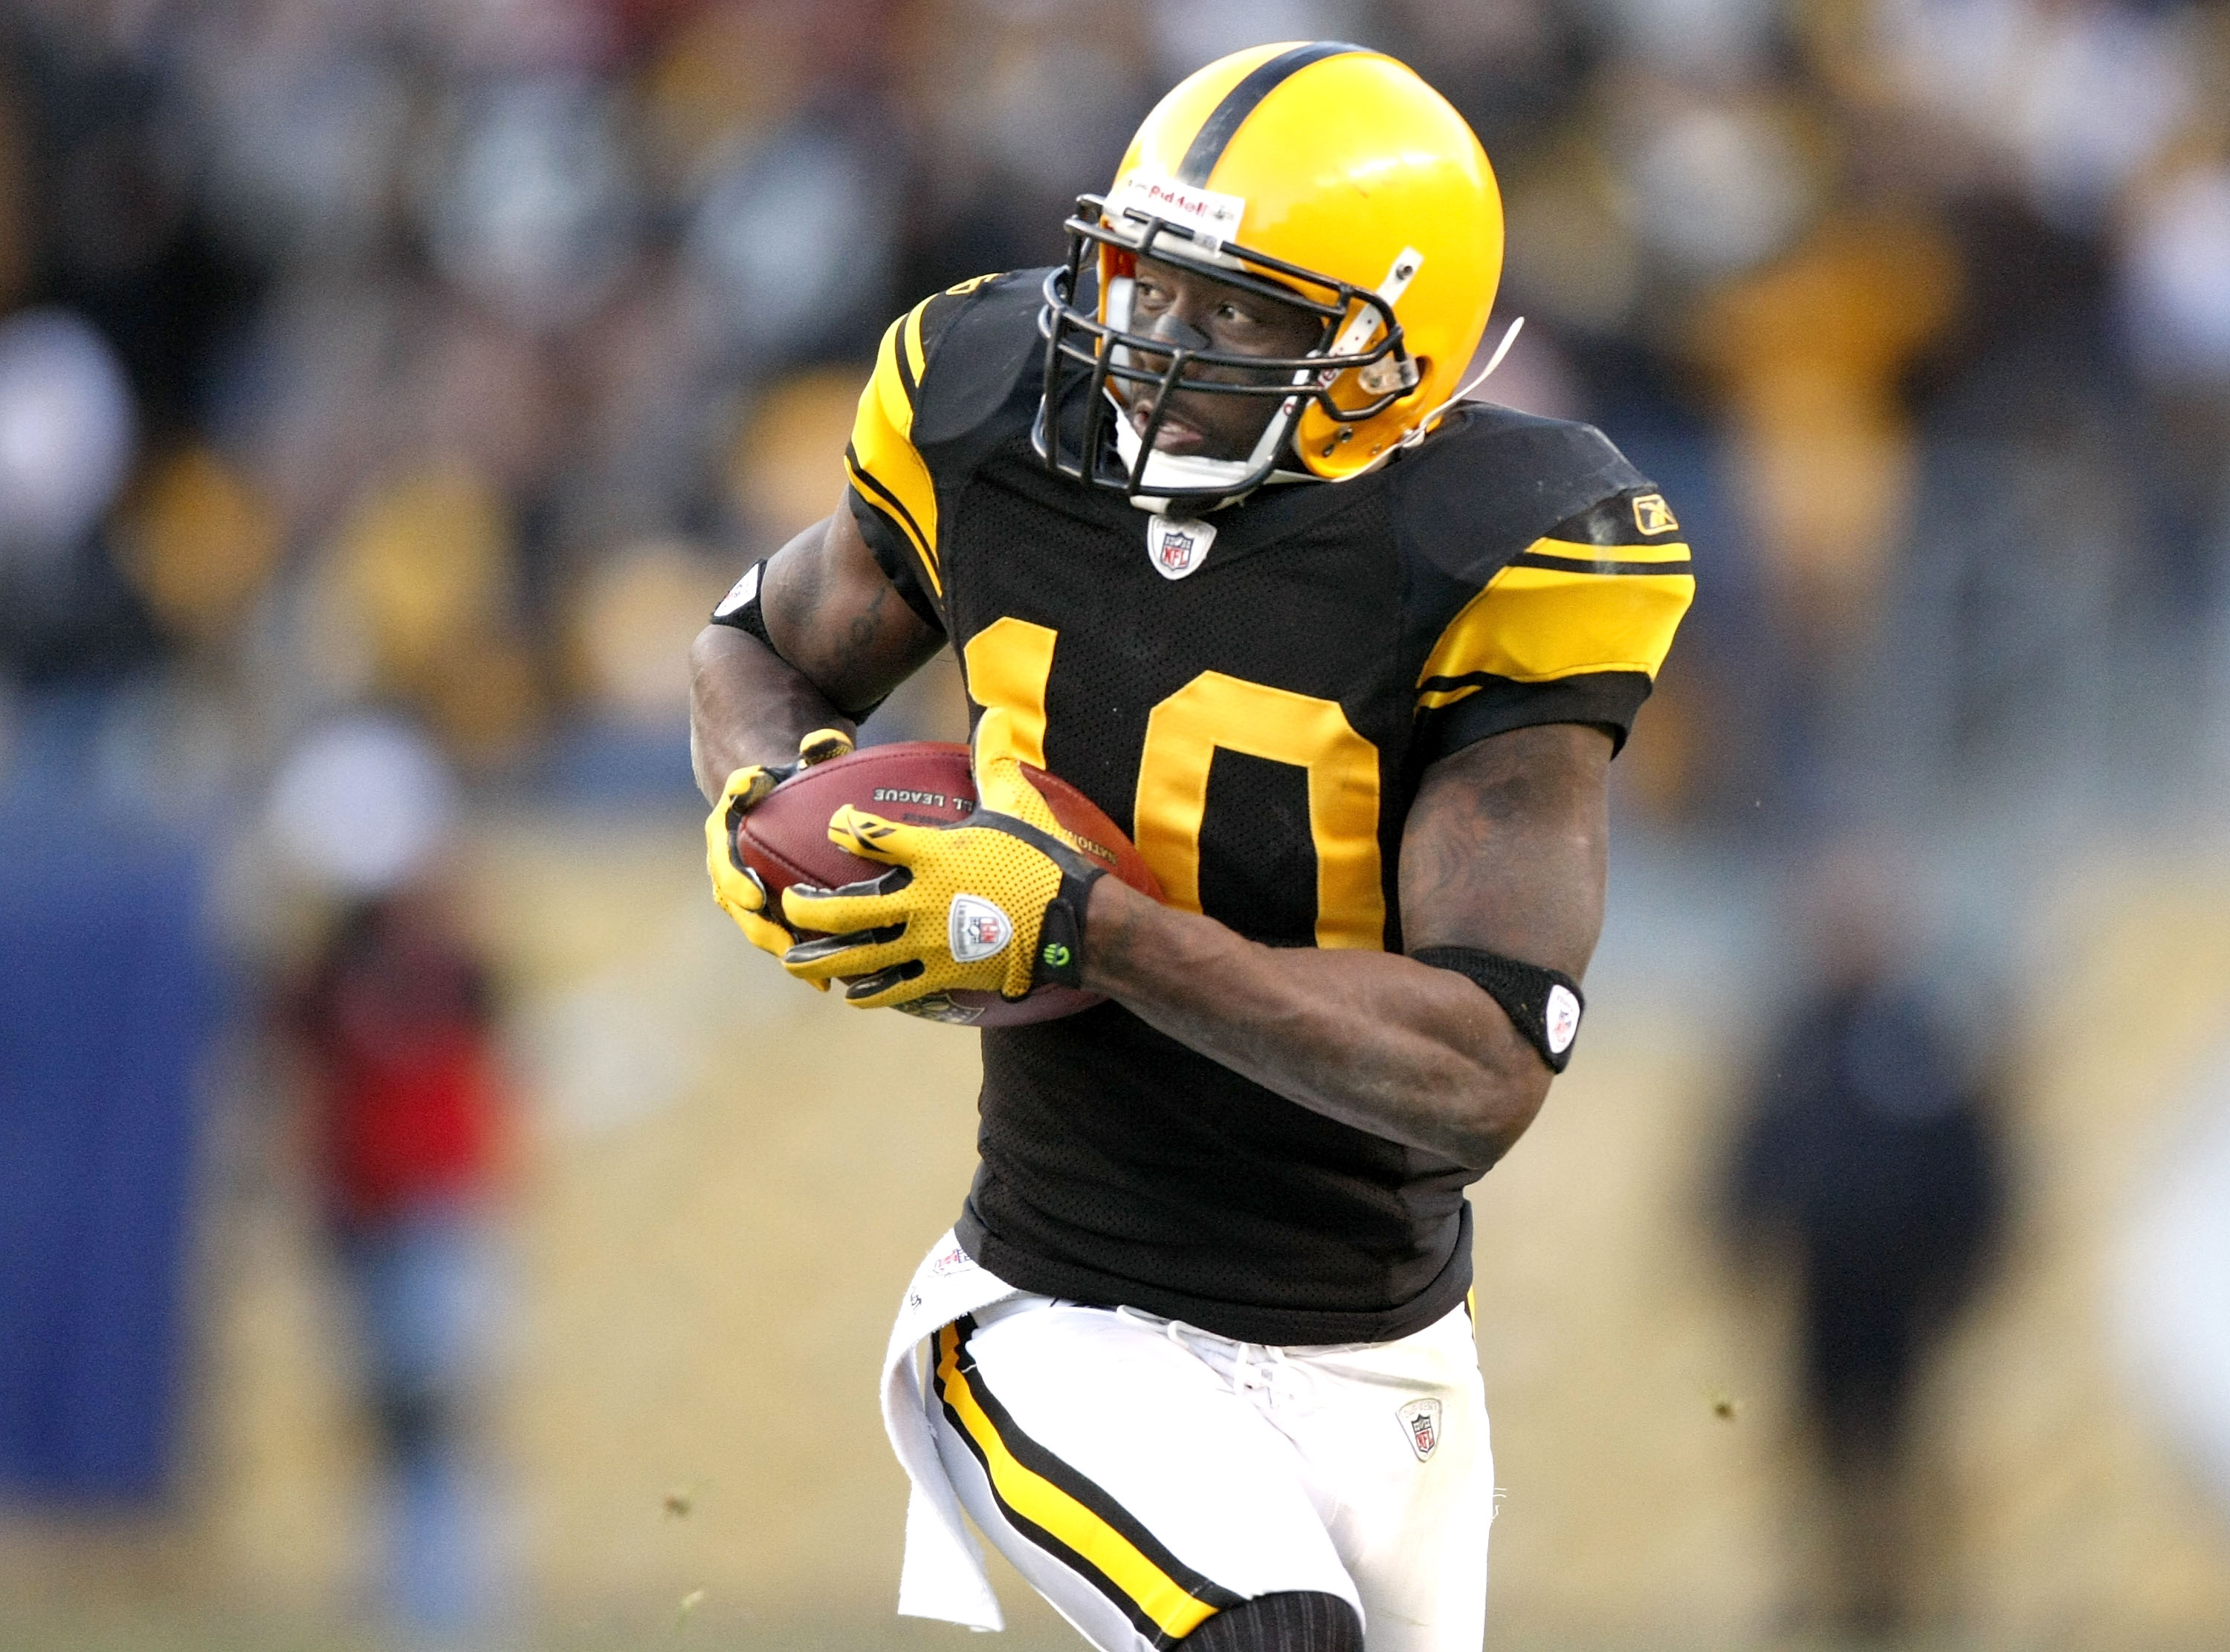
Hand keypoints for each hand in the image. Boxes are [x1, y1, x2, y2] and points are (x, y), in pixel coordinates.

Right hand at [704, 728, 854, 981]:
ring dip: (777, 944)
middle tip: (781, 939)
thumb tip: (823, 742)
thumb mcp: (804, 751)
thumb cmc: (792, 768)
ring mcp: (741, 881)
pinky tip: (827, 979)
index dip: (736, 872)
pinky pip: (774, 930)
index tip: (751, 895)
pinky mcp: (761, 902)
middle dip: (755, 919)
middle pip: (732, 893)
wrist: (767, 785)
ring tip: (808, 968)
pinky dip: (797, 953)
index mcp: (731, 818)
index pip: (724, 843)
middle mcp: (728, 855)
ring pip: (750, 919)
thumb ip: (816, 745)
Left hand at [780, 754, 1104, 1007]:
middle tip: (787, 906)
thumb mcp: (1016, 804)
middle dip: (808, 911)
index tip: (838, 827)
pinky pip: (896, 989)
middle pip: (846, 911)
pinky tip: (852, 993)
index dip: (848, 829)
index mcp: (933, 854)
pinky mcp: (944, 974)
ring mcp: (928, 943)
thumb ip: (994, 761)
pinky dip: (870, 992)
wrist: (1073, 923)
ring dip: (822, 959)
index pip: (872, 836)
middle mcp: (920, 900)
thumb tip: (997, 713)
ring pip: (860, 956)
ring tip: (793, 961)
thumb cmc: (1043, 859)